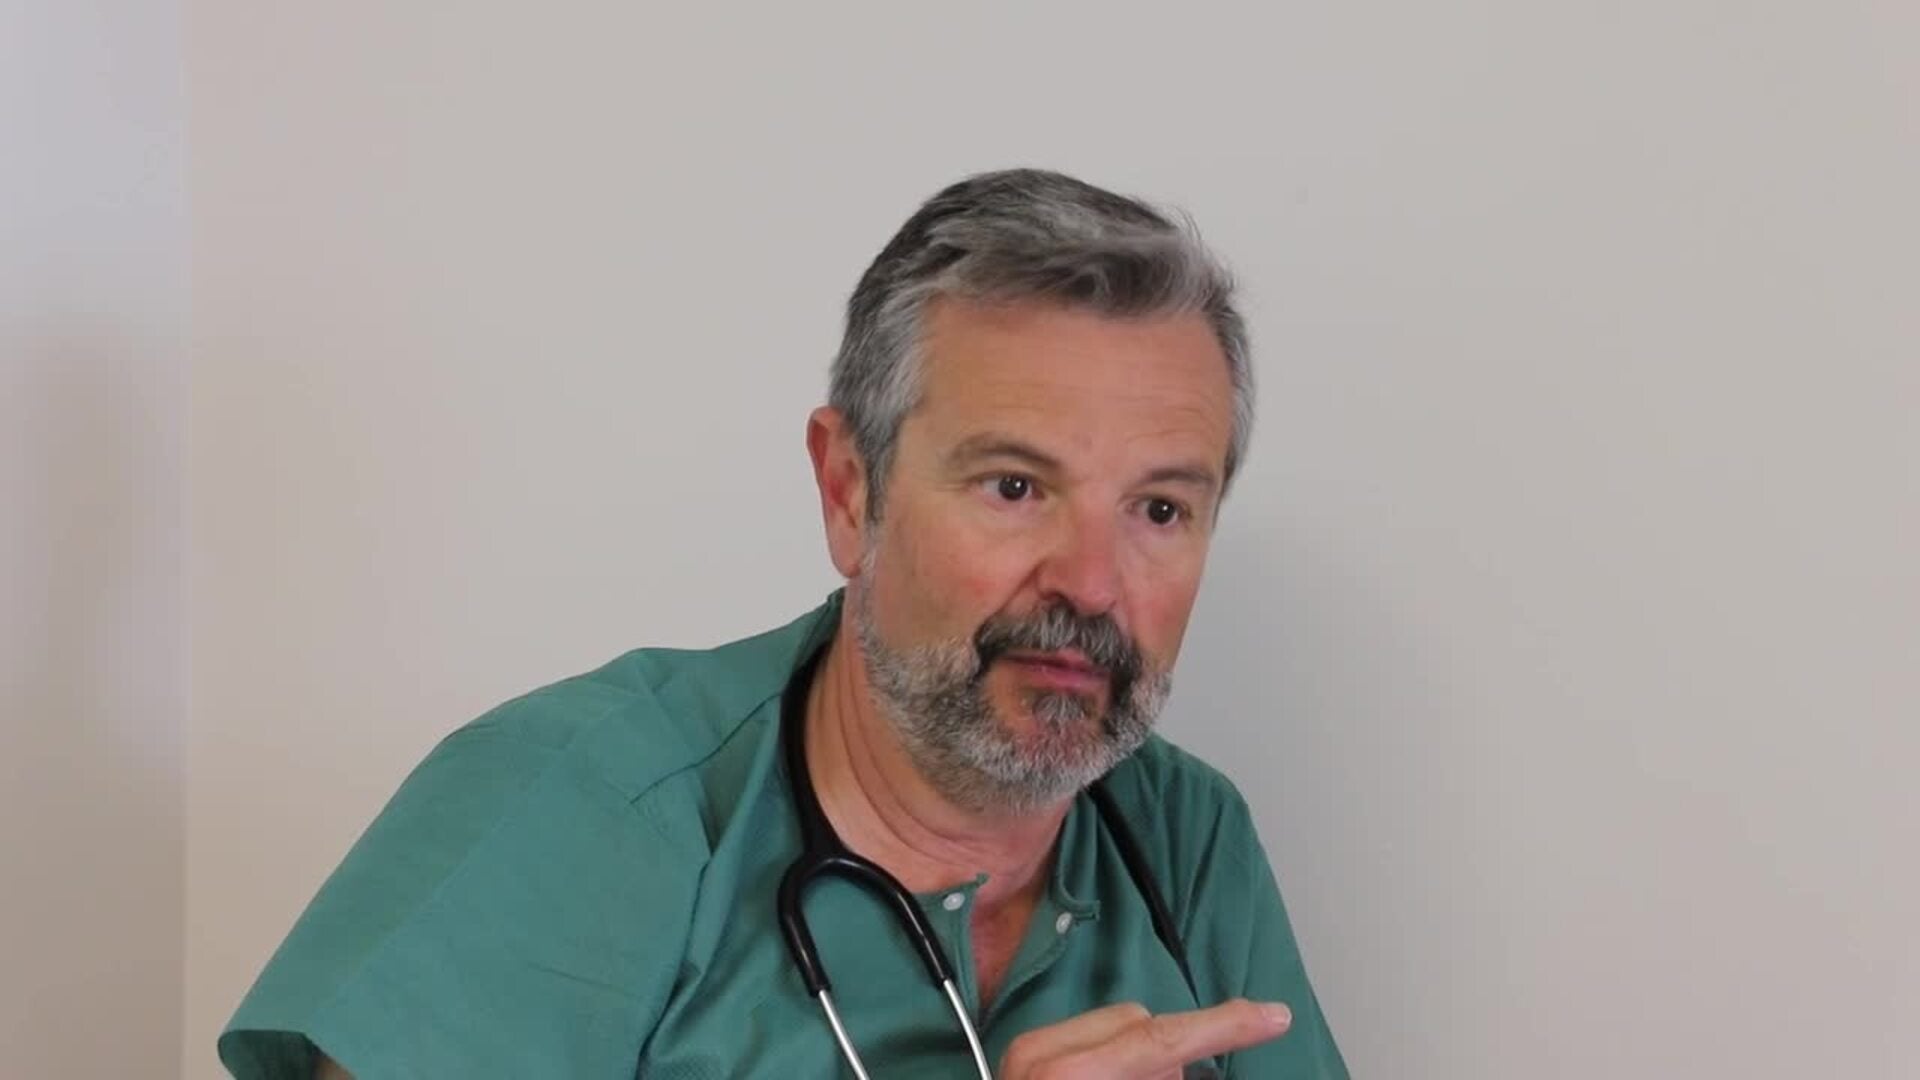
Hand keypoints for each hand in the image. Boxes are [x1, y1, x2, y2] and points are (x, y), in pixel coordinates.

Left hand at [997, 998, 1290, 1078]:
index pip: (1161, 1037)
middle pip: (1142, 1026)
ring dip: (1142, 1066)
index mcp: (1070, 1076)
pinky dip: (1116, 1067)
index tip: (1275, 1016)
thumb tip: (1183, 1070)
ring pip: (1120, 1029)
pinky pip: (1094, 1041)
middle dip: (1167, 1063)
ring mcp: (1029, 1052)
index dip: (1225, 1026)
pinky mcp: (1027, 1056)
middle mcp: (1042, 1054)